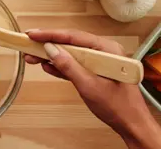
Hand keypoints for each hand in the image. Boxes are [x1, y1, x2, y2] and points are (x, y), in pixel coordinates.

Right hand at [25, 29, 160, 148]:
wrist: (132, 125)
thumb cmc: (119, 106)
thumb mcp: (89, 86)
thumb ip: (69, 66)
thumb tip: (50, 49)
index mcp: (107, 48)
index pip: (74, 36)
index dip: (51, 34)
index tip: (32, 34)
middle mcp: (103, 51)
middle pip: (70, 43)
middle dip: (48, 45)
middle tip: (28, 44)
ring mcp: (99, 61)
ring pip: (70, 54)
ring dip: (51, 56)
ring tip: (32, 56)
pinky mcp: (94, 71)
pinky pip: (74, 64)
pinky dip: (60, 66)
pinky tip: (46, 66)